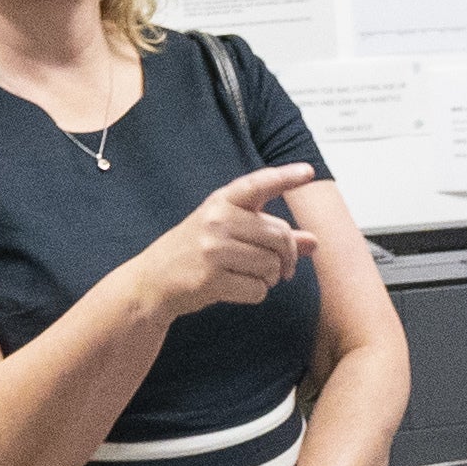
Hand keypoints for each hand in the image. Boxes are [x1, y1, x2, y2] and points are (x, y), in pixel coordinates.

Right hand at [127, 165, 312, 323]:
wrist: (152, 281)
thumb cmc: (195, 252)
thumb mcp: (228, 232)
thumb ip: (270, 234)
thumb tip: (314, 242)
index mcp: (222, 201)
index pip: (258, 184)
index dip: (285, 177)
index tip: (309, 172)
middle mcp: (217, 219)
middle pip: (280, 236)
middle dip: (287, 257)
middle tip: (284, 269)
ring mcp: (213, 248)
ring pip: (271, 265)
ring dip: (270, 278)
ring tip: (250, 275)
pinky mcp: (211, 278)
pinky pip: (258, 290)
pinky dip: (255, 294)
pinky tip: (235, 288)